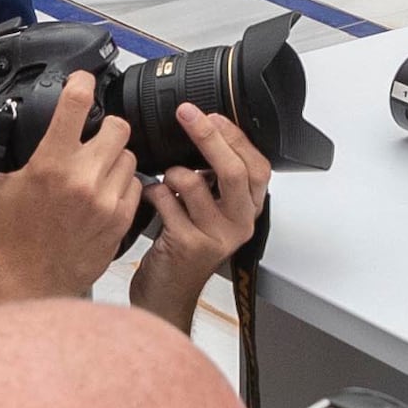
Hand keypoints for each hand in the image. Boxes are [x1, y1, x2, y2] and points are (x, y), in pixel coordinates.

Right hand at [0, 71, 140, 300]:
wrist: (29, 287)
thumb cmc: (2, 240)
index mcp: (48, 165)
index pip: (77, 103)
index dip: (80, 83)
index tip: (80, 81)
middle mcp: (83, 179)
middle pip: (117, 126)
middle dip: (103, 127)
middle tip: (88, 137)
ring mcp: (107, 201)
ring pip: (129, 155)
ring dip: (113, 157)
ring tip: (92, 170)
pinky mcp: (121, 222)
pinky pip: (135, 184)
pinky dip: (121, 183)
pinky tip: (100, 193)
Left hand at [131, 101, 272, 326]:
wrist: (166, 294)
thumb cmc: (184, 247)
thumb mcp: (209, 211)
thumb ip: (214, 180)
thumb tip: (204, 133)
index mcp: (247, 211)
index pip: (257, 166)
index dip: (236, 138)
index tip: (213, 116)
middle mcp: (238, 224)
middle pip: (232, 170)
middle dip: (208, 136)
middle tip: (186, 114)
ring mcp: (215, 237)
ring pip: (193, 182)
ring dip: (172, 172)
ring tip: (165, 180)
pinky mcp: (188, 245)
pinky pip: (167, 201)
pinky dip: (153, 191)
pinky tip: (150, 197)